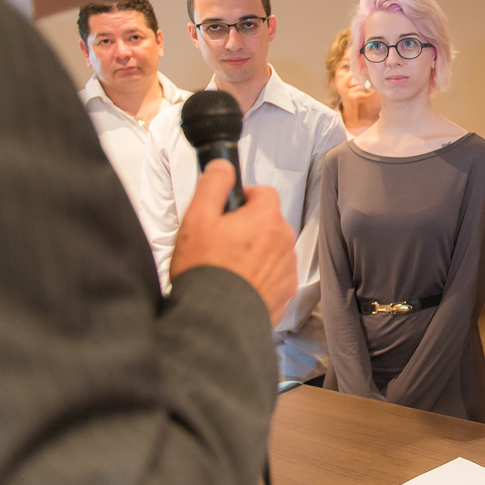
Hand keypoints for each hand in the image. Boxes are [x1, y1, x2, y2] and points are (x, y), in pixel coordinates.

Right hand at [168, 160, 296, 325]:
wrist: (215, 318)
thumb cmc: (206, 270)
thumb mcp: (197, 218)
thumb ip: (213, 185)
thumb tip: (223, 166)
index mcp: (266, 218)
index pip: (264, 193)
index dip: (244, 199)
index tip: (229, 210)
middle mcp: (284, 240)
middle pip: (269, 222)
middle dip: (248, 227)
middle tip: (221, 242)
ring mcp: (288, 267)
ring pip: (273, 248)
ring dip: (256, 252)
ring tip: (228, 267)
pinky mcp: (287, 291)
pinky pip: (276, 274)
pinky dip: (261, 276)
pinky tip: (239, 284)